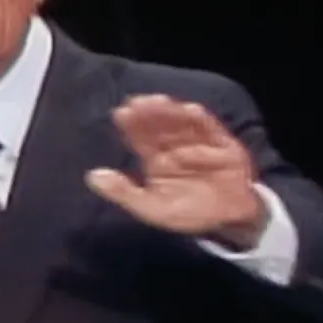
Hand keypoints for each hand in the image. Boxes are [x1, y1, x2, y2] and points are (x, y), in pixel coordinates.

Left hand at [86, 95, 265, 247]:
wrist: (230, 220)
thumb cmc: (188, 212)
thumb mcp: (153, 209)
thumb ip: (124, 192)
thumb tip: (92, 176)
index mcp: (156, 158)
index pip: (141, 137)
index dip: (132, 124)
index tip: (121, 113)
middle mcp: (175, 146)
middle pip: (160, 125)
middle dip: (149, 113)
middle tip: (137, 102)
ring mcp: (198, 143)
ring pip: (182, 122)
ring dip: (171, 112)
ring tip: (158, 102)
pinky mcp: (222, 145)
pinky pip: (211, 131)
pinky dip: (202, 121)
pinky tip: (191, 110)